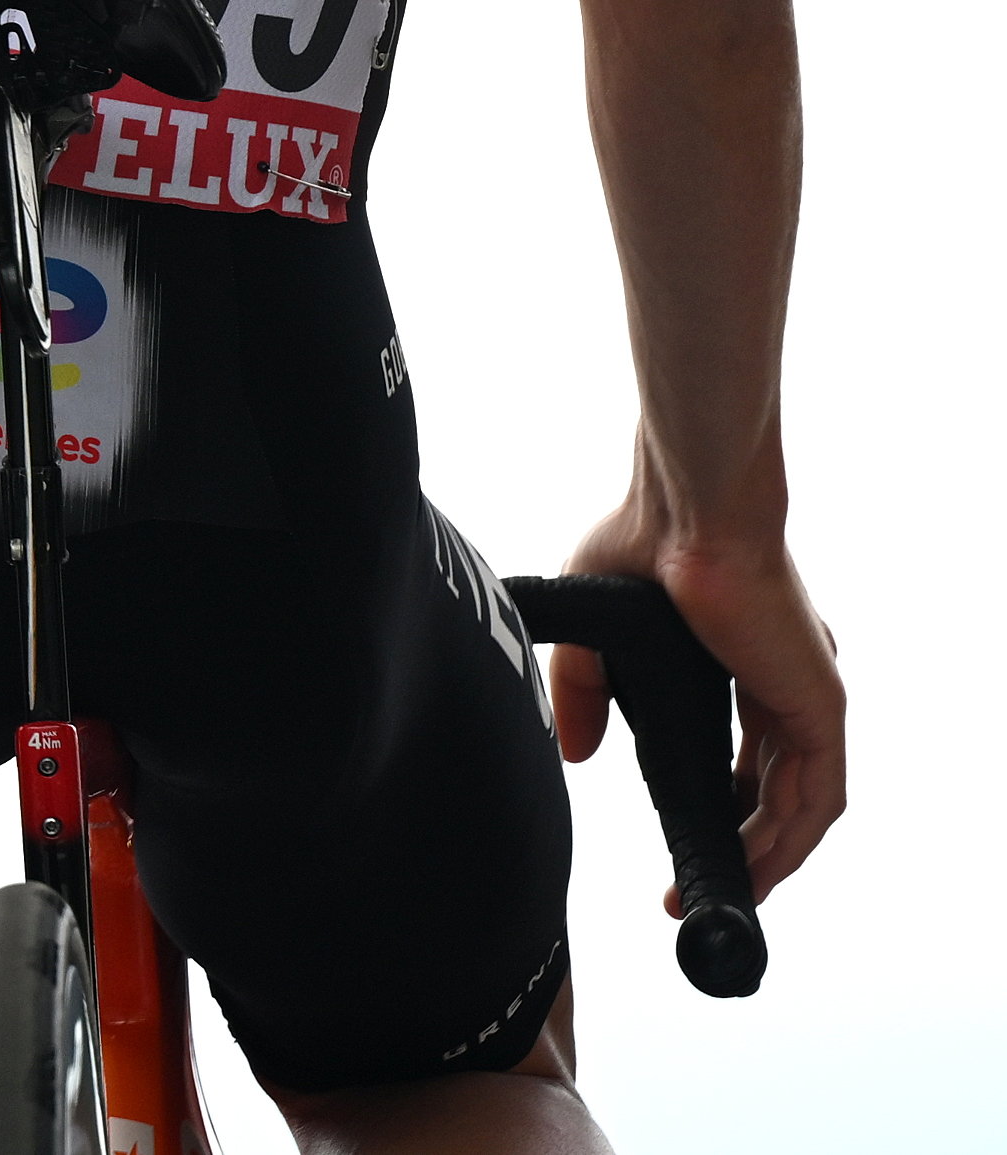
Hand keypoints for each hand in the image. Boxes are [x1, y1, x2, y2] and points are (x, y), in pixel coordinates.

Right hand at [552, 495, 844, 898]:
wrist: (688, 502)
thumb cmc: (645, 535)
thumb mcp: (598, 631)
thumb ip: (586, 692)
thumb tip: (578, 754)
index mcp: (743, 659)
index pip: (749, 753)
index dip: (724, 803)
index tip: (690, 837)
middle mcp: (785, 683)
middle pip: (779, 788)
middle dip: (747, 844)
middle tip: (705, 885)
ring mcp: (807, 696)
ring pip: (803, 803)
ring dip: (771, 856)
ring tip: (729, 894)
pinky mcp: (819, 704)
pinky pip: (817, 795)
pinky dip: (789, 838)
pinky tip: (755, 868)